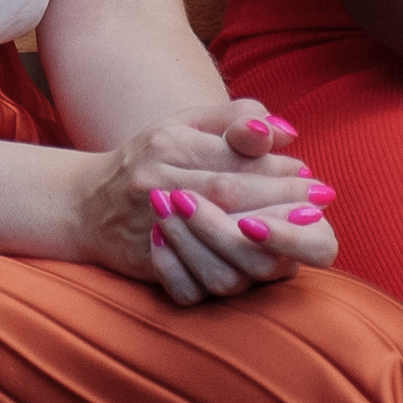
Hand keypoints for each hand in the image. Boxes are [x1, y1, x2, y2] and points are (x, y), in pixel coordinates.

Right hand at [73, 100, 330, 305]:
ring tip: (293, 242)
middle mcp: (155, 181)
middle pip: (230, 198)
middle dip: (281, 204)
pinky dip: (226, 281)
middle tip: (319, 207)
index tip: (311, 178)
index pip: (234, 161)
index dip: (278, 173)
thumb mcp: (181, 125)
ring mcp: (149, 226)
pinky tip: (253, 272)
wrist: (83, 203)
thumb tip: (282, 129)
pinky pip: (194, 283)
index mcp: (167, 144)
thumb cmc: (146, 159)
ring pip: (217, 250)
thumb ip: (231, 119)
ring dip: (261, 250)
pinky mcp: (146, 264)